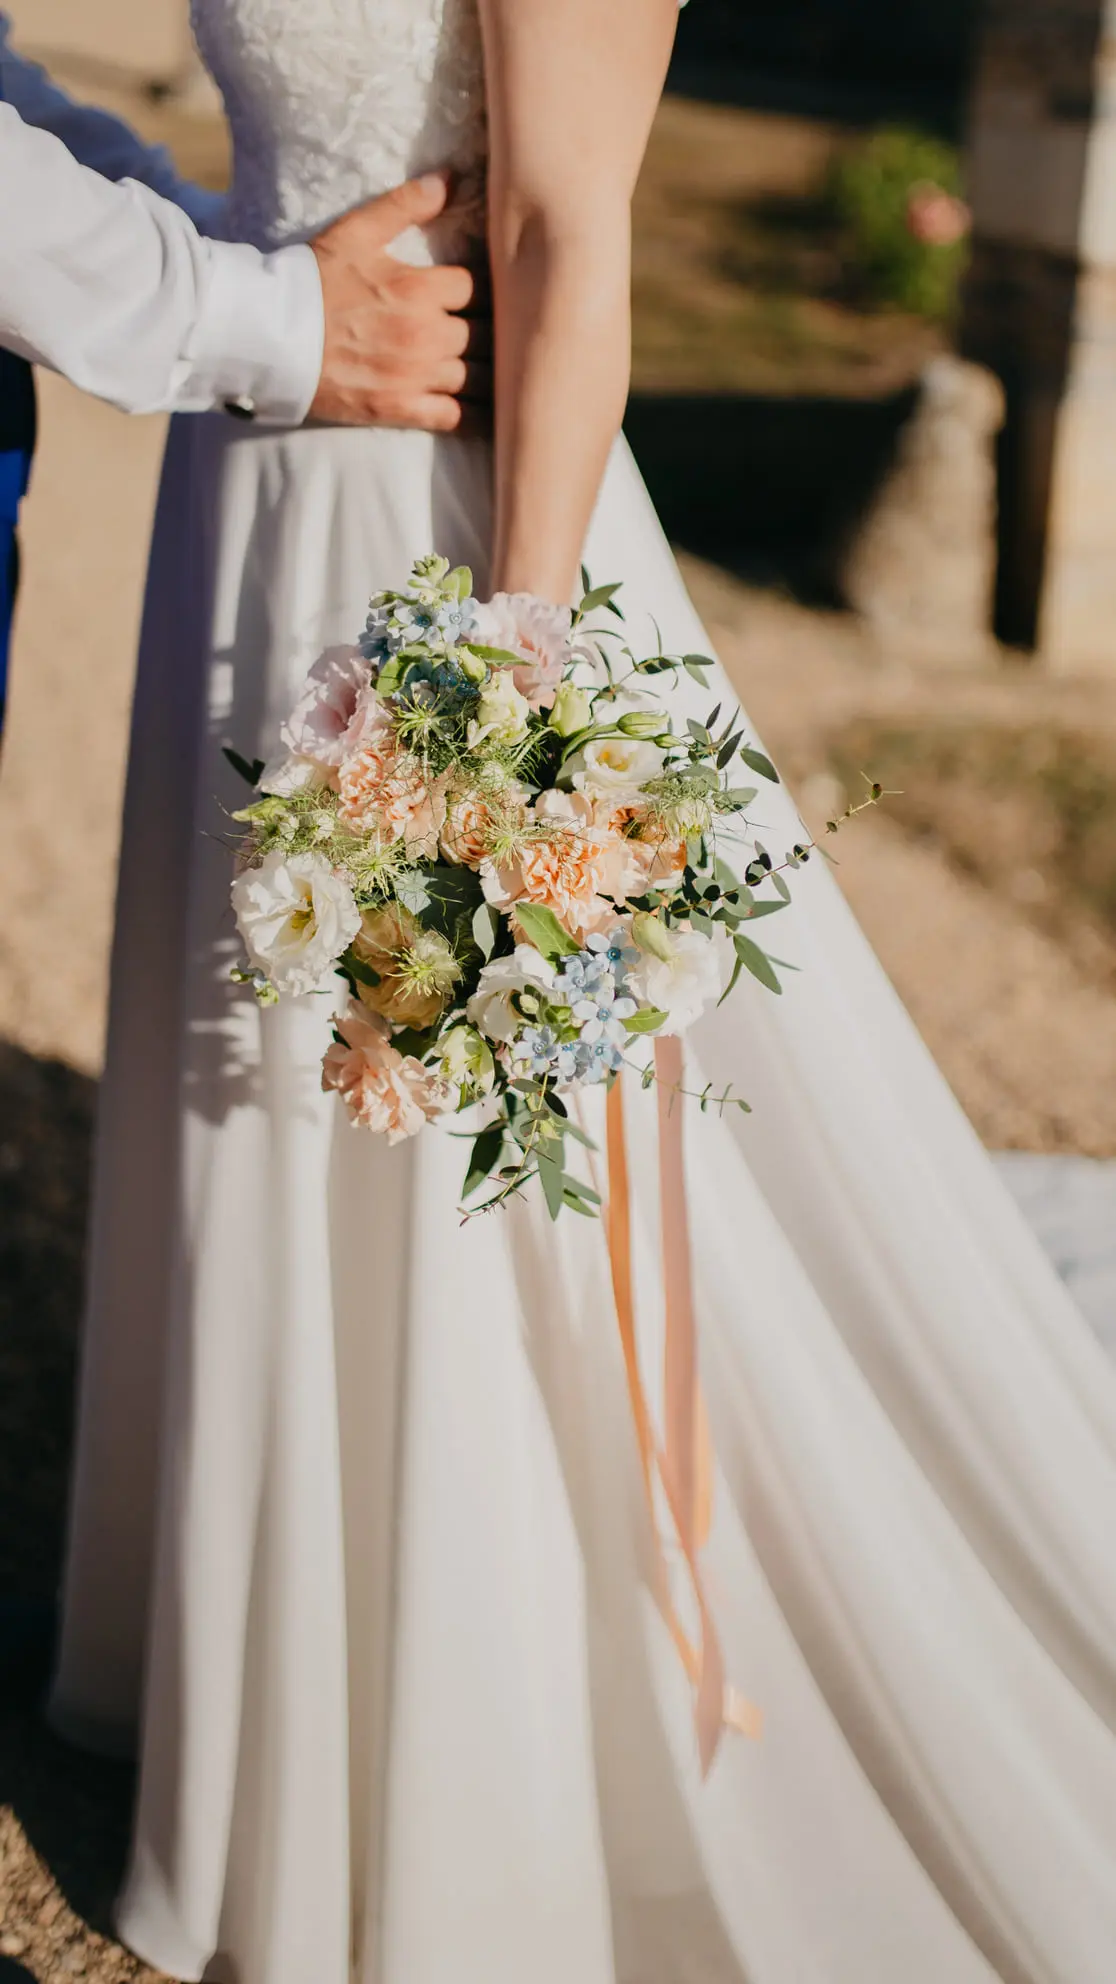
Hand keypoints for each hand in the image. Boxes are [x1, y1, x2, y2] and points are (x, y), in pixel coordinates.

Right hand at [307, 173, 488, 432]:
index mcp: (419, 288)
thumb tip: (450, 178)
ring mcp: (414, 376)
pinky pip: (457, 417)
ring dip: (494, 374)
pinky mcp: (400, 410)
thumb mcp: (355, 232)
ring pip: (480, 378)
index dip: (487, 291)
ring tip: (507, 372)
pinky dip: (478, 417)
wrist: (270, 337)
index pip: (479, 287)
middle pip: (488, 334)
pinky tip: (493, 414)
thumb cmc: (312, 281)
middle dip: (496, 332)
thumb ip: (404, 205)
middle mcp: (425, 334)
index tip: (490, 294)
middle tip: (505, 333)